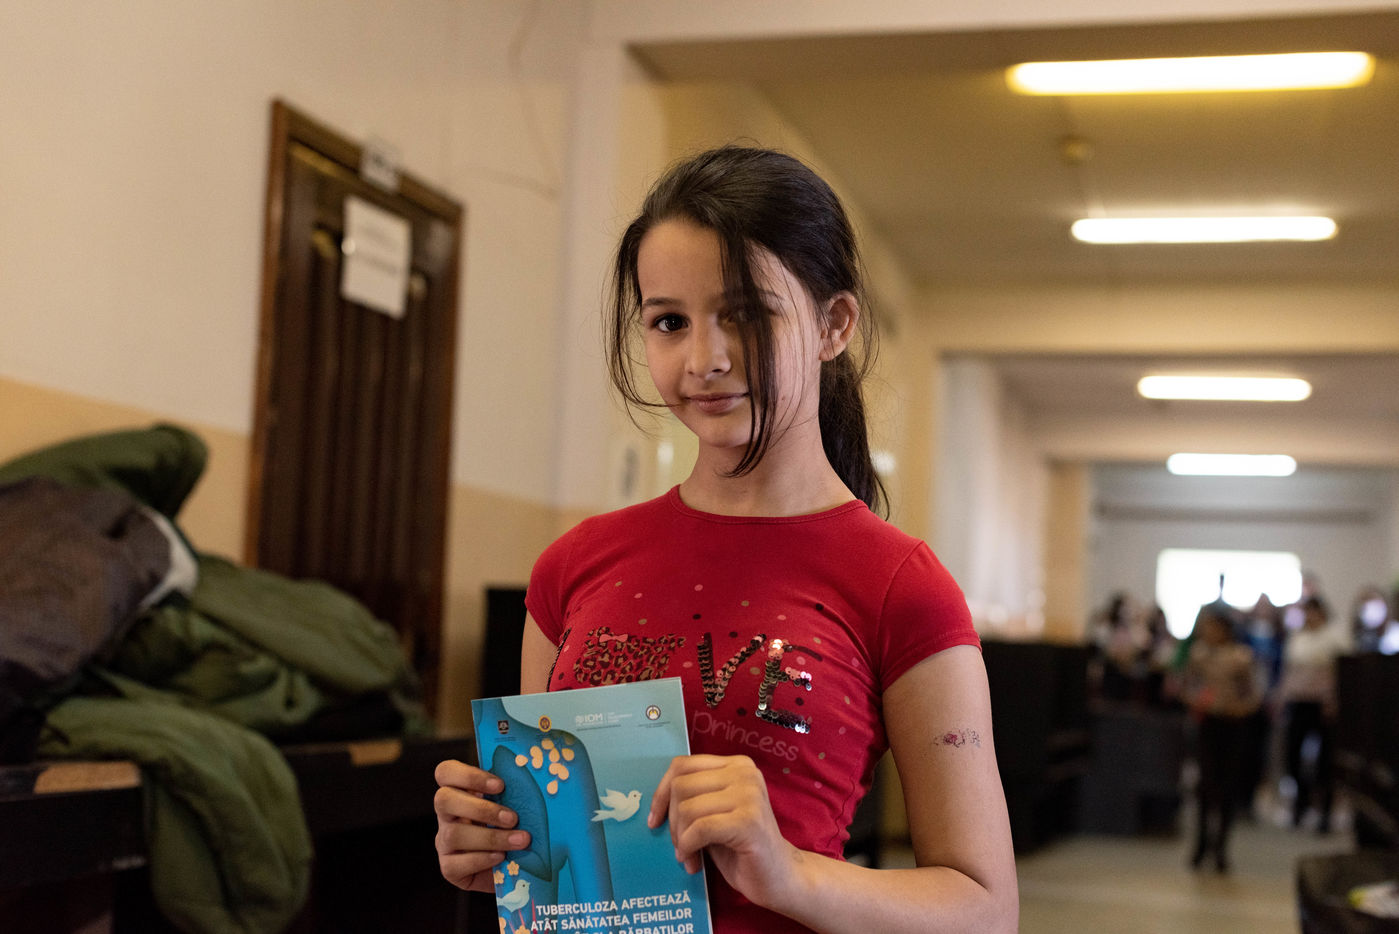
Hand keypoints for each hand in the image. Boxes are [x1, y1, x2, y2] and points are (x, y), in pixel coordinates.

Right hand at [433, 758, 529, 891]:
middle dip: (481, 808)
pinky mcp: (449, 868)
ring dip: (490, 837)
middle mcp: (447, 815)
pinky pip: (455, 864)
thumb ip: (515, 792)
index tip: (500, 785)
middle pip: (443, 799)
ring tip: (520, 840)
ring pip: (452, 834)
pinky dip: (482, 859)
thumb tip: (538, 780)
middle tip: (513, 818)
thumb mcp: (513, 807)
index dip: (468, 775)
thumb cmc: (515, 828)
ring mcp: (444, 842)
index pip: (445, 772)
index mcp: (459, 791)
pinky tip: (501, 857)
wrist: (512, 869)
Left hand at [647, 754, 799, 910]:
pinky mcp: (749, 821)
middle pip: (681, 786)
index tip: (655, 819)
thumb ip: (693, 797)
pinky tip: (693, 862)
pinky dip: (689, 847)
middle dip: (672, 821)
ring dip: (680, 839)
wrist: (778, 877)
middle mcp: (744, 773)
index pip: (682, 765)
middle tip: (680, 846)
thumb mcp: (713, 813)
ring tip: (689, 857)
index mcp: (736, 764)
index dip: (661, 793)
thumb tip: (657, 799)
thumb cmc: (741, 847)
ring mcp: (749, 794)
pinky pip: (700, 829)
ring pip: (688, 808)